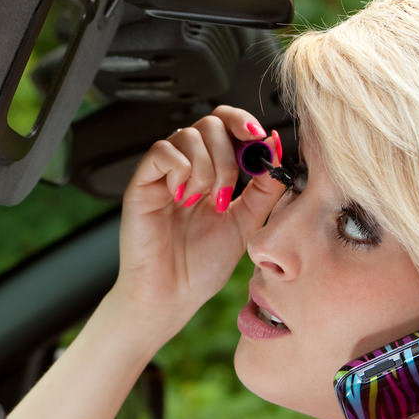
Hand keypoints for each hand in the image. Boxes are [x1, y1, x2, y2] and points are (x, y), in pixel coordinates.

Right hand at [112, 105, 286, 338]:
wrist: (173, 295)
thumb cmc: (202, 265)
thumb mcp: (247, 222)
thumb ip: (266, 188)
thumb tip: (277, 148)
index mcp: (212, 172)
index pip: (226, 124)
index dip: (244, 123)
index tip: (261, 140)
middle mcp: (187, 167)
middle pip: (210, 123)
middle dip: (228, 155)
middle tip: (226, 193)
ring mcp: (163, 173)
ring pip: (188, 135)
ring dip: (206, 167)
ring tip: (202, 201)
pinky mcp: (141, 183)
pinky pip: (162, 151)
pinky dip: (181, 168)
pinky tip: (182, 196)